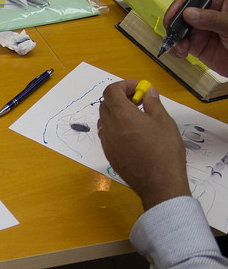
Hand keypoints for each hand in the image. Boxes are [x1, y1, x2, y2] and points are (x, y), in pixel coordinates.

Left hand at [98, 80, 190, 210]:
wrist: (158, 182)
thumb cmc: (164, 149)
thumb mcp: (164, 121)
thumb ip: (153, 103)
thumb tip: (148, 92)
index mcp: (121, 115)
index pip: (110, 91)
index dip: (123, 85)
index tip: (138, 89)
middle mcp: (109, 127)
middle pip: (105, 104)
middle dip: (119, 98)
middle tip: (138, 102)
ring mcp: (106, 142)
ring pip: (104, 120)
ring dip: (116, 113)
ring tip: (136, 117)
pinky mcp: (108, 154)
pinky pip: (106, 134)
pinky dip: (115, 127)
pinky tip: (132, 134)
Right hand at [164, 0, 227, 76]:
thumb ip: (211, 19)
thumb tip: (189, 13)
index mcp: (219, 2)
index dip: (180, 5)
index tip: (172, 17)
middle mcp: (207, 15)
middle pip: (182, 15)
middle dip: (175, 26)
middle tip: (175, 36)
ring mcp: (201, 30)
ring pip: (178, 31)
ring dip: (174, 40)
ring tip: (181, 49)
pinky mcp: (197, 46)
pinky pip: (180, 45)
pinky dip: (175, 50)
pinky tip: (180, 54)